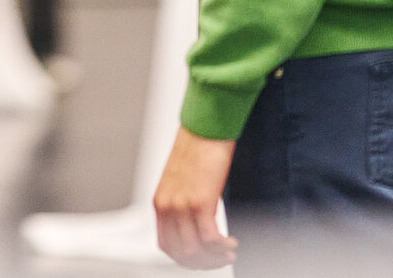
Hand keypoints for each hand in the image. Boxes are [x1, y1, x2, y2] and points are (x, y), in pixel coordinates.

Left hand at [153, 126, 237, 268]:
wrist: (205, 129)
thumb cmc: (197, 151)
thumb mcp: (182, 182)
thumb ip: (182, 203)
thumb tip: (195, 225)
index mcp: (160, 202)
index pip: (166, 245)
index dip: (186, 258)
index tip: (204, 259)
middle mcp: (167, 207)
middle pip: (180, 253)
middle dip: (203, 262)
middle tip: (221, 259)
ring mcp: (182, 206)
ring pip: (195, 250)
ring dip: (215, 257)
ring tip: (230, 251)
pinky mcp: (200, 202)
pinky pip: (210, 239)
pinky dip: (222, 247)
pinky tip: (232, 242)